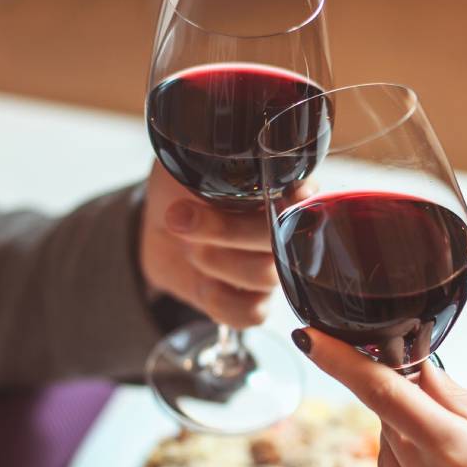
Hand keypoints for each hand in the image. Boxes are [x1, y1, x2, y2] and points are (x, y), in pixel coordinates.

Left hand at [139, 163, 276, 328]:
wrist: (158, 226)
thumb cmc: (181, 185)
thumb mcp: (190, 159)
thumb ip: (210, 156)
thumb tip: (218, 152)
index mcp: (284, 188)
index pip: (308, 198)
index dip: (290, 202)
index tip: (262, 196)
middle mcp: (287, 231)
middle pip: (285, 241)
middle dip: (227, 231)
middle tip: (182, 218)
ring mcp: (273, 269)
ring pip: (266, 276)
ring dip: (216, 261)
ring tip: (187, 244)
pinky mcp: (253, 302)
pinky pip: (252, 314)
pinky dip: (219, 299)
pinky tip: (200, 281)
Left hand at [298, 328, 466, 466]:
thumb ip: (459, 401)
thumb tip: (418, 371)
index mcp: (455, 449)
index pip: (383, 392)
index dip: (341, 361)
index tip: (308, 336)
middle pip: (389, 424)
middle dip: (411, 415)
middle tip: (454, 432)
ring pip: (385, 460)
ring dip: (409, 451)